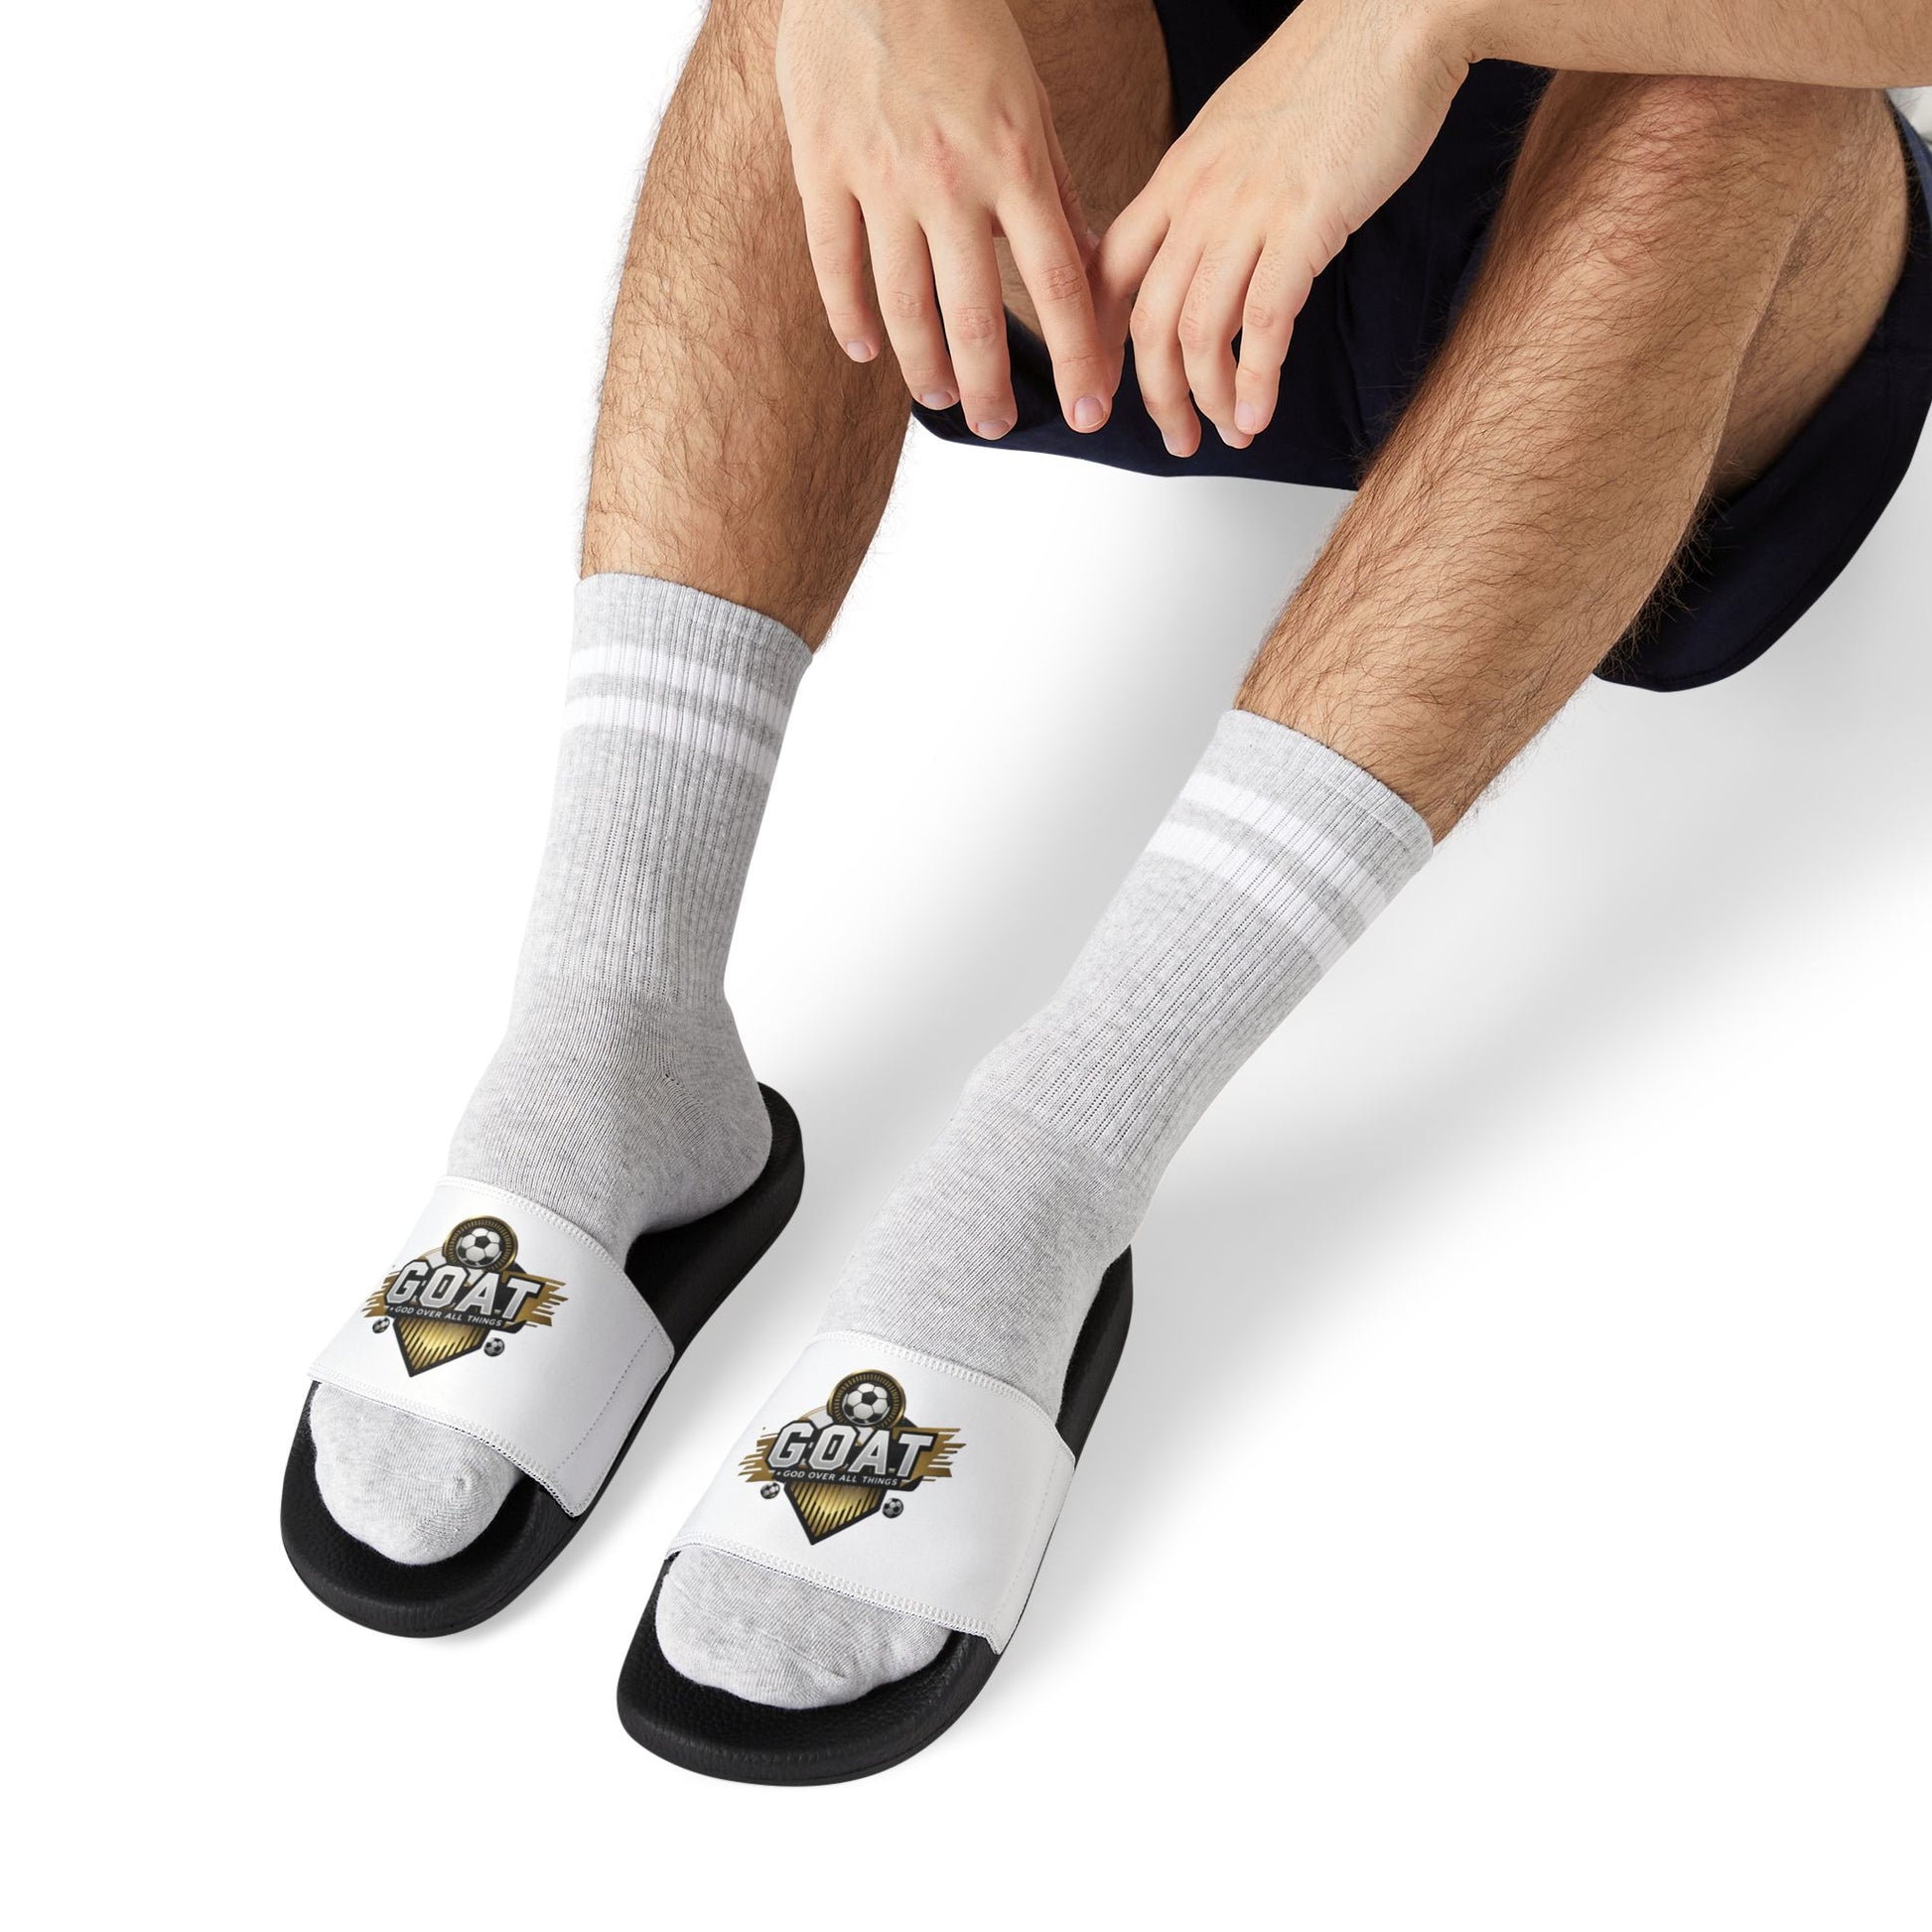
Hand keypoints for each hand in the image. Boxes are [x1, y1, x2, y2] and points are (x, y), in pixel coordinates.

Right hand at [776, 0, 1113, 436]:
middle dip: (993, 388)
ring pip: (904, 303)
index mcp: (1015, 160)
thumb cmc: (962, 29)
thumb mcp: (1029, 103)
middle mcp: (951, 177)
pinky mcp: (821, 162)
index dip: (1076, 357)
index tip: (1090, 412)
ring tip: (940, 400)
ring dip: (924, 366)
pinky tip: (865, 353)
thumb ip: (1056, 189)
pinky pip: (834, 261)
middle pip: (978, 314)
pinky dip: (849, 316)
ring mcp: (880, 174)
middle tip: (1000, 427)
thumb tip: (1092, 267)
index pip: (1057, 283)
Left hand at [1095, 0, 1467, 454]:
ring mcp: (1249, 211)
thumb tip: (1215, 239)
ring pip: (1199, 332)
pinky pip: (1263, 324)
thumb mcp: (1246, 129)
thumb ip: (1219, 187)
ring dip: (1209, 399)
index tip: (1111, 386)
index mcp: (1180, 173)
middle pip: (1148, 319)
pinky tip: (1259, 415)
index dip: (1102, 341)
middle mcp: (1201, 197)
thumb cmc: (1338, 69)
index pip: (1110, 271)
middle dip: (1154, 395)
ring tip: (1228, 433)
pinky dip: (1256, 381)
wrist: (1399, 14)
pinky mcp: (1305, 224)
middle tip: (1175, 437)